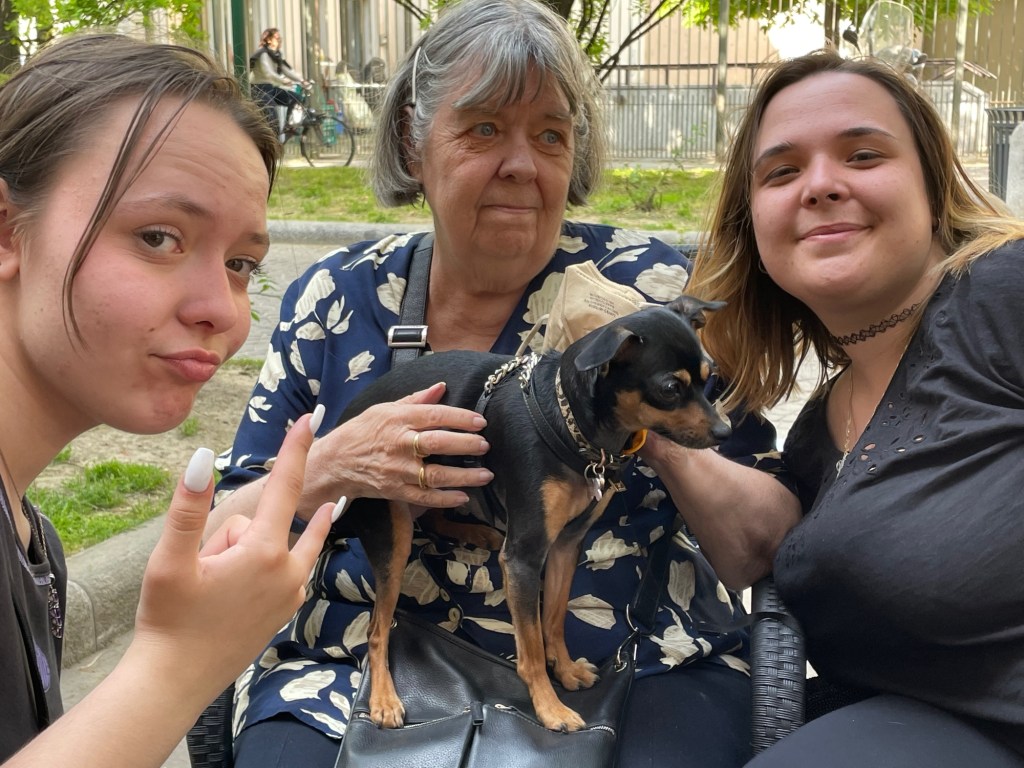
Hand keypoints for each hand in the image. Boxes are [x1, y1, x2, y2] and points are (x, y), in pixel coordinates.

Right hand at [128, 411, 335, 698]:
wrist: (175, 682)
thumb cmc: (169, 620)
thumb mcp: (170, 559)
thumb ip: (189, 506)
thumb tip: (203, 456)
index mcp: (265, 553)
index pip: (287, 485)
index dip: (296, 448)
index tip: (313, 416)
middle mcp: (290, 571)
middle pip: (264, 522)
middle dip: (229, 535)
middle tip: (200, 570)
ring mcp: (292, 594)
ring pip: (270, 546)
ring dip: (242, 553)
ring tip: (212, 586)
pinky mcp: (286, 610)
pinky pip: (279, 568)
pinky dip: (258, 566)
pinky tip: (232, 585)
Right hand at [307, 382, 492, 509]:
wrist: (335, 462)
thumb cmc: (363, 431)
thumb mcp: (384, 409)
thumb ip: (416, 400)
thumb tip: (441, 387)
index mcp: (397, 419)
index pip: (434, 415)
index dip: (460, 418)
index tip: (480, 422)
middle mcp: (399, 444)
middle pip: (437, 443)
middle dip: (465, 444)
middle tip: (485, 445)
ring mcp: (398, 470)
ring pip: (435, 475)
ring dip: (464, 476)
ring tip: (486, 474)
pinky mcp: (395, 491)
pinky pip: (425, 497)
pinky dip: (446, 499)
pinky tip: (464, 496)